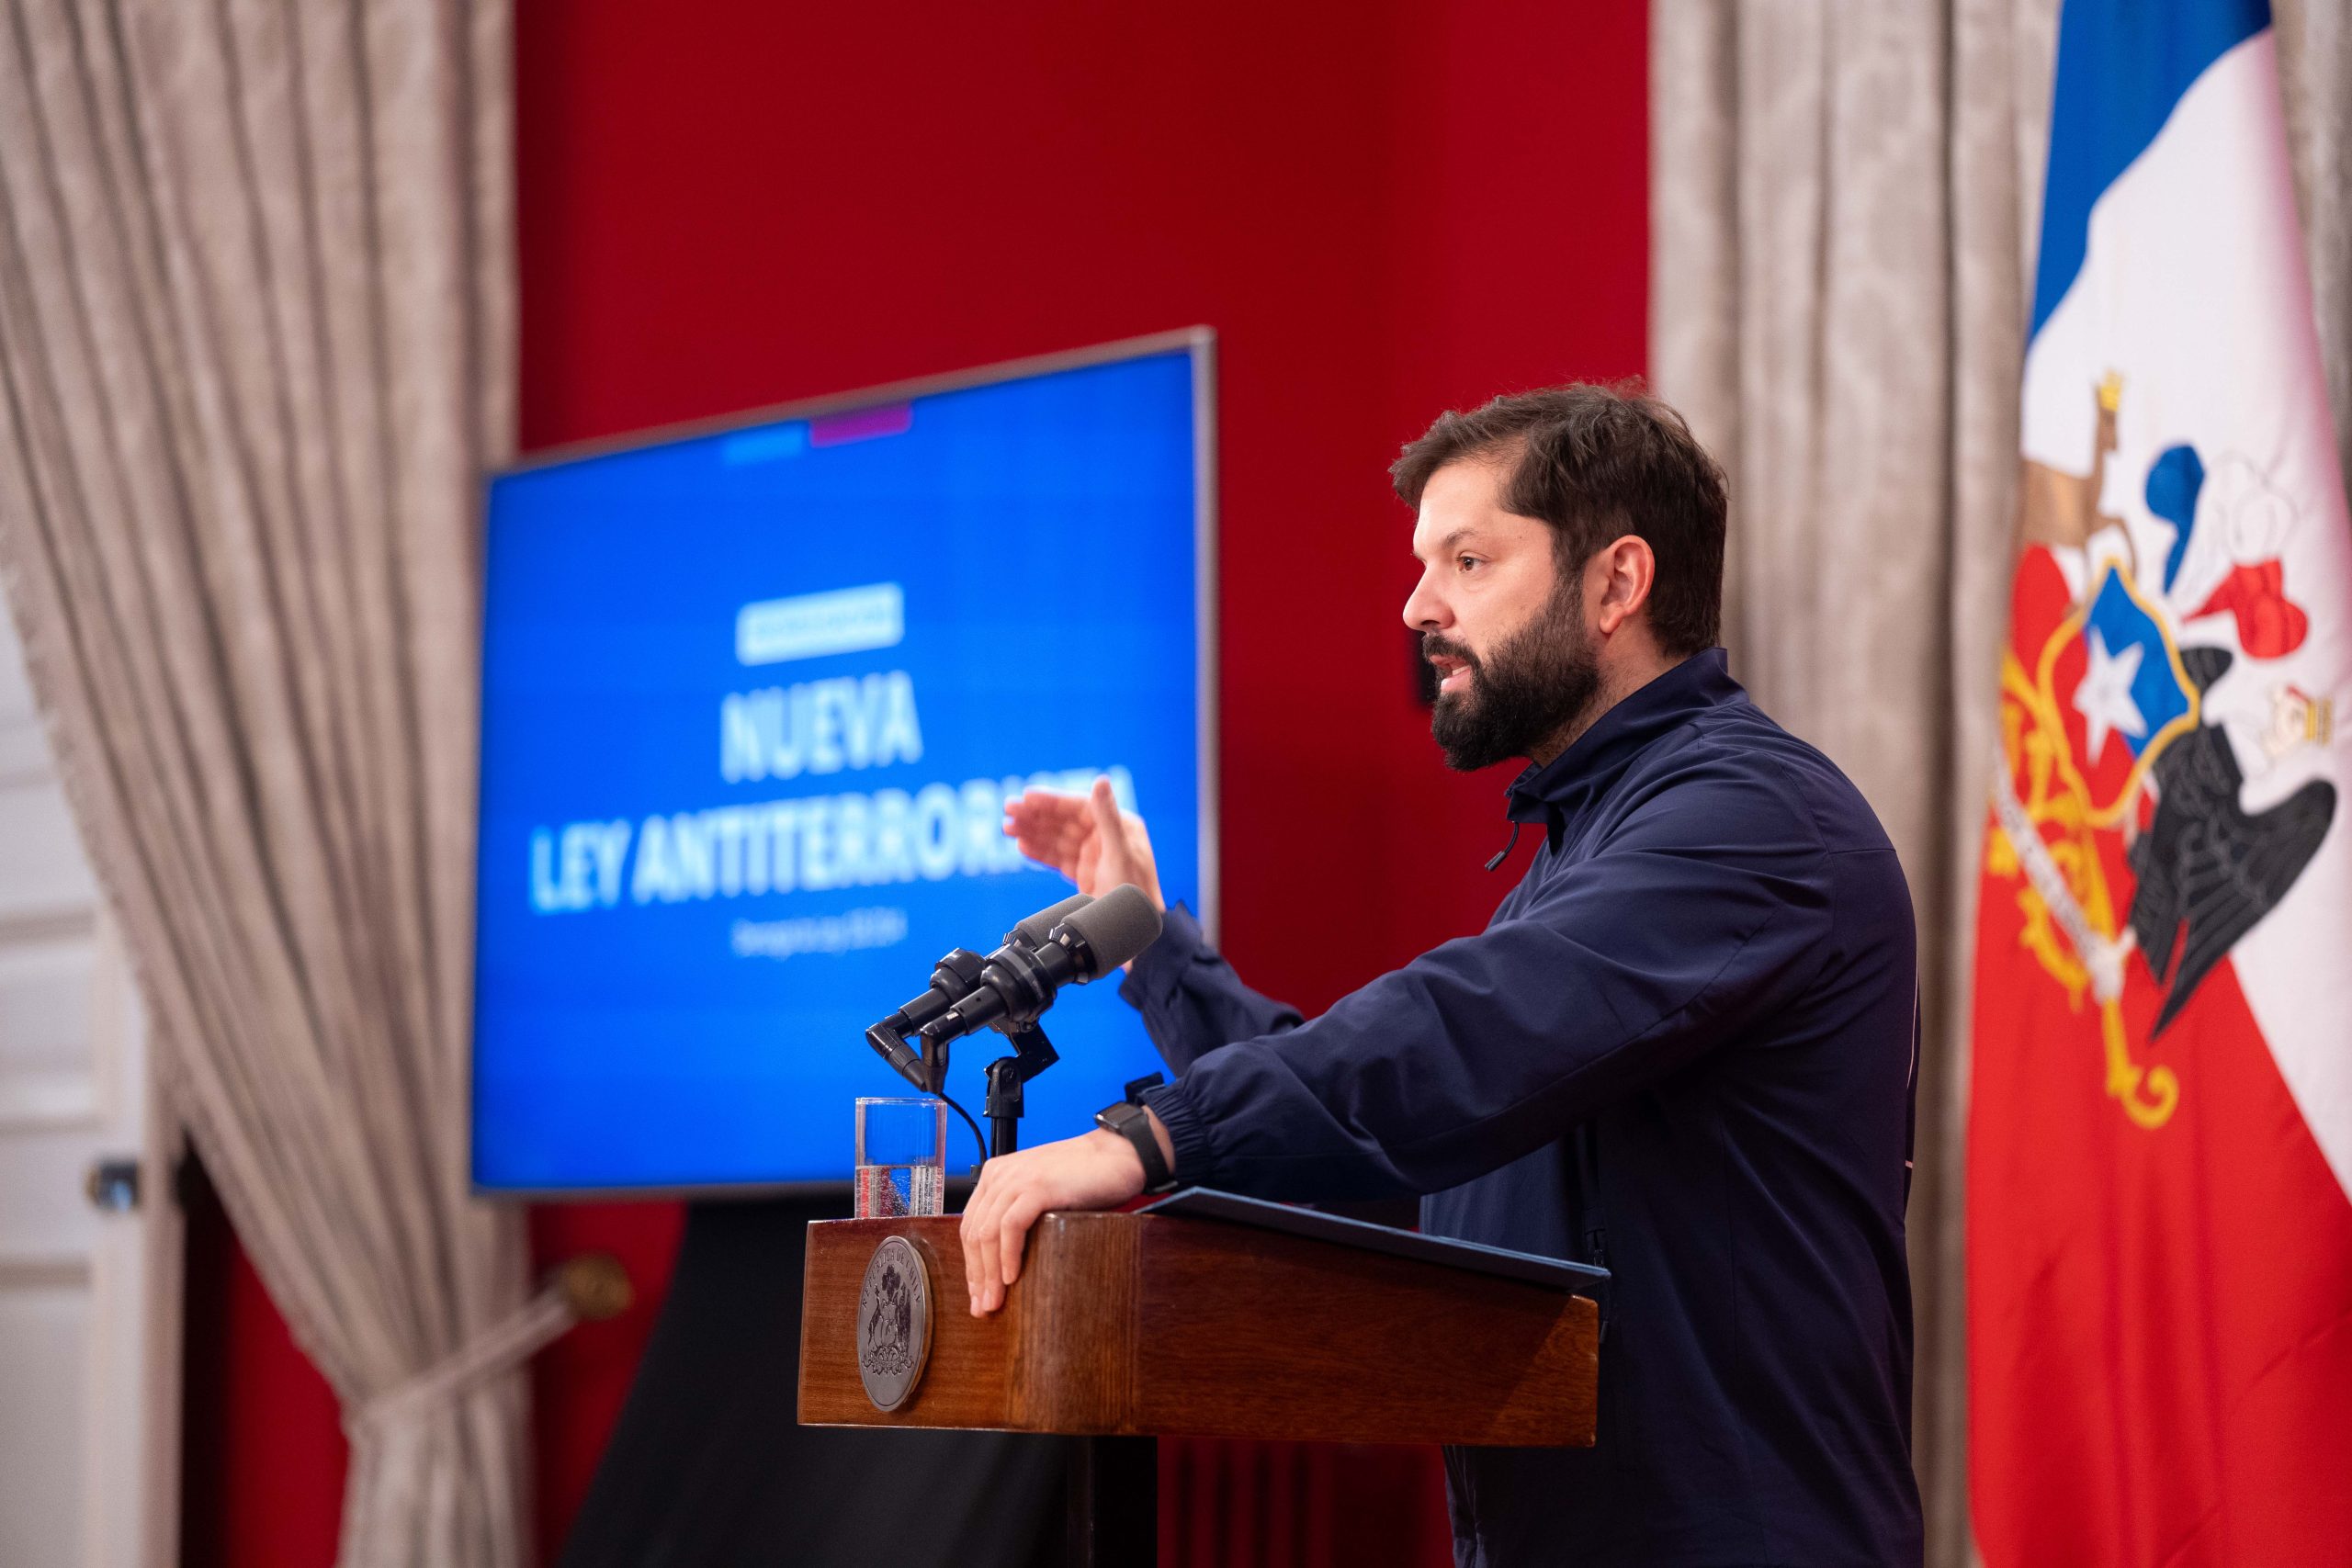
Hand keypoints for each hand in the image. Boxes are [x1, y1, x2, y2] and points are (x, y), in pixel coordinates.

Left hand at [960, 1124, 1164, 1314]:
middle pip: (974, 1233)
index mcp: (995, 1175)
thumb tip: (1004, 1260)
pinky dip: (1008, 1255)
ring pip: (988, 1233)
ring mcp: (1017, 1179)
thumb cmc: (1083, 1177)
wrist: (1116, 1155)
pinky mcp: (1038, 1187)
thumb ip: (1018, 1211)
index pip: (970, 1226)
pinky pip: (1011, 1226)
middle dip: (977, 1276)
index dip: (971, 1264)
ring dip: (989, 1273)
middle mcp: (999, 1175)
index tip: (977, 1292)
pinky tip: (1011, 1277)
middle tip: (983, 1307)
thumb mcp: (1040, 1191)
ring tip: (994, 1301)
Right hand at [1003, 777, 1165, 912]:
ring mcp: (1093, 856)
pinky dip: (1039, 852)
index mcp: (1119, 825)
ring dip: (1031, 832)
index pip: (1079, 807)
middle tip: (1008, 809)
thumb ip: (1107, 817)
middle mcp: (1105, 837)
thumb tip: (1101, 780)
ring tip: (1007, 827)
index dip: (1051, 801)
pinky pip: (1057, 858)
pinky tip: (1022, 845)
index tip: (1027, 796)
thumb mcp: (1120, 853)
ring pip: (1056, 839)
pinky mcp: (1083, 874)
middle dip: (1034, 815)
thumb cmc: (1136, 892)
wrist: (1135, 932)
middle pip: (1063, 821)